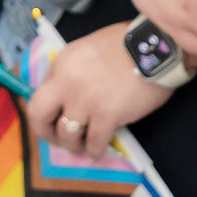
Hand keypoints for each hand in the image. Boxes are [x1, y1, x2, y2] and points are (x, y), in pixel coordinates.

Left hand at [27, 22, 174, 155]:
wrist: (158, 47)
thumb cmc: (131, 43)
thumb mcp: (93, 47)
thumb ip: (79, 68)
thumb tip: (77, 90)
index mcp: (64, 62)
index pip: (42, 90)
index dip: (50, 108)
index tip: (58, 116)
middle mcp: (67, 82)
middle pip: (39, 114)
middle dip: (45, 132)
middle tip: (57, 139)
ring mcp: (85, 101)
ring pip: (66, 134)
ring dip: (72, 145)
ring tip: (82, 148)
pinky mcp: (106, 116)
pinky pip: (94, 142)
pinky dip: (95, 151)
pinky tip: (98, 153)